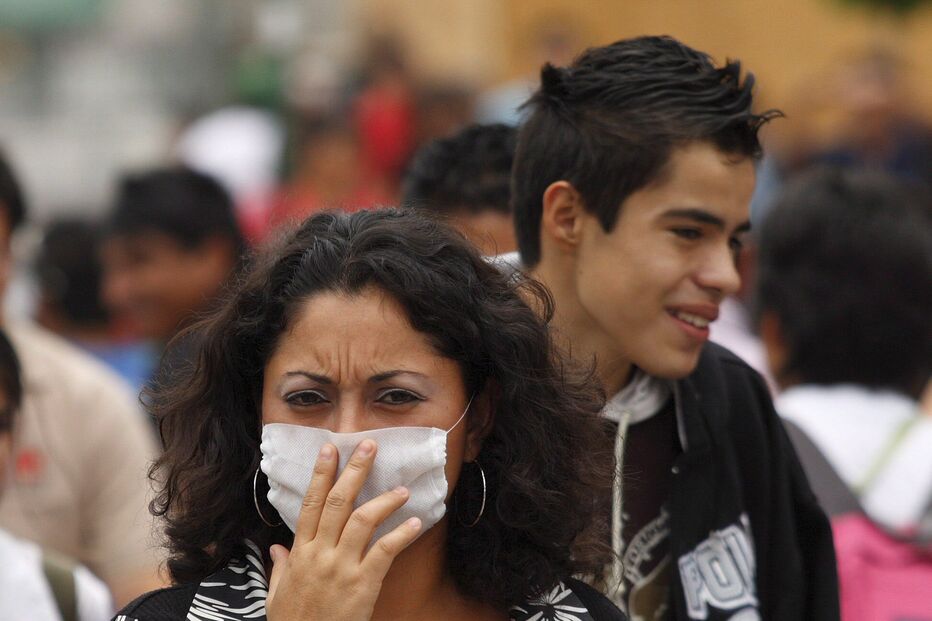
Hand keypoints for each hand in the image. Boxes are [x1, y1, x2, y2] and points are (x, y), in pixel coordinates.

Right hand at [266, 439, 421, 620]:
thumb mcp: (277, 595)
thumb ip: (279, 568)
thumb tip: (278, 549)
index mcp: (300, 553)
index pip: (311, 503)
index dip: (321, 474)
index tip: (330, 449)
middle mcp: (320, 554)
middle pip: (338, 502)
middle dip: (354, 471)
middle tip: (369, 446)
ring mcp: (342, 568)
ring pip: (362, 521)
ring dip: (384, 501)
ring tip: (402, 489)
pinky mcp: (363, 584)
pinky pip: (384, 552)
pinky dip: (401, 535)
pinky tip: (414, 522)